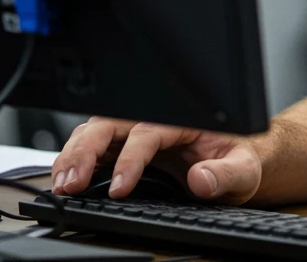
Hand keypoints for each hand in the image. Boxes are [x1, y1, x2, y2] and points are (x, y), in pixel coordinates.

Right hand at [50, 117, 262, 203]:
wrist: (239, 159)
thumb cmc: (240, 158)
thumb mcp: (244, 169)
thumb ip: (226, 174)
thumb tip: (201, 179)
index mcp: (183, 119)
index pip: (148, 132)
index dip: (130, 158)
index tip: (119, 187)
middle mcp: (155, 120)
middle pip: (112, 123)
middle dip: (87, 150)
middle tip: (72, 183)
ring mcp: (137, 132)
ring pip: (96, 132)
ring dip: (74, 155)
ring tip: (62, 184)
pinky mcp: (125, 148)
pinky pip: (94, 147)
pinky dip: (74, 161)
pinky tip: (65, 181)